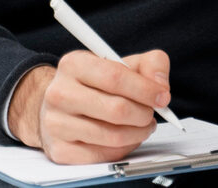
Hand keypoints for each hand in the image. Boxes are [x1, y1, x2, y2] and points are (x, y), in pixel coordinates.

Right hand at [7, 49, 171, 163]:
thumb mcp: (124, 63)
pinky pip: (102, 155)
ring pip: (112, 136)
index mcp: (74, 65)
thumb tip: (161, 86)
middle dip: (144, 114)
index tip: (162, 97)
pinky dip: (124, 148)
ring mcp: (55, 124)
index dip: (145, 89)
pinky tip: (127, 138)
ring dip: (138, 133)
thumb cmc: (97, 83)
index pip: (115, 77)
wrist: (62, 105)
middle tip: (151, 113)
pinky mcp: (59, 149)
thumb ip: (151, 64)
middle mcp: (59, 93)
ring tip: (143, 125)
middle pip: (116, 110)